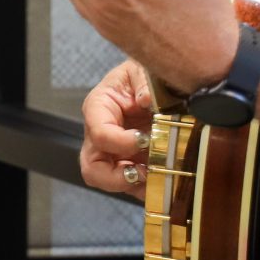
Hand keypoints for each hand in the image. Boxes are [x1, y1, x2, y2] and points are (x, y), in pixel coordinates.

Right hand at [80, 58, 156, 193]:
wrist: (161, 84)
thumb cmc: (144, 74)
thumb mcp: (143, 70)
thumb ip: (144, 82)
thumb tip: (146, 100)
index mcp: (99, 108)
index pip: (99, 132)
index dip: (120, 141)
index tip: (145, 139)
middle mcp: (101, 134)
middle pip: (92, 167)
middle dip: (116, 177)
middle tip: (143, 172)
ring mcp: (116, 153)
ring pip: (111, 182)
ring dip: (135, 185)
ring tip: (158, 179)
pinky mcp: (133, 164)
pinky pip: (134, 186)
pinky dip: (149, 189)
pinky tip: (167, 180)